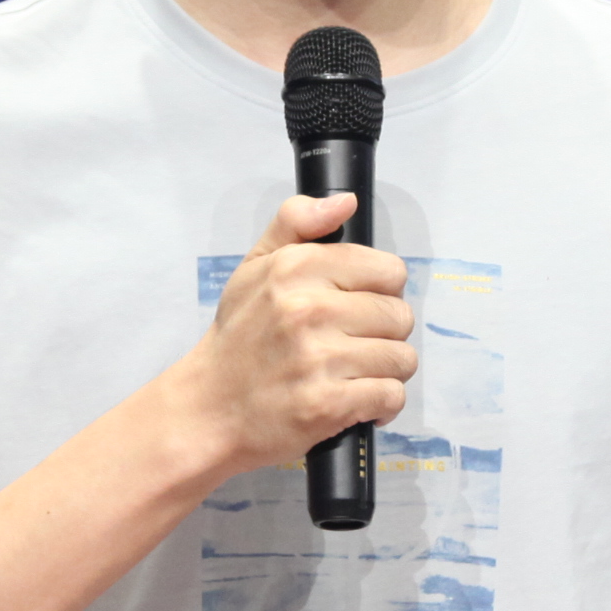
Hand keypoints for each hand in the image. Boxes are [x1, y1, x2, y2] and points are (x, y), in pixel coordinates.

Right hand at [185, 193, 414, 472]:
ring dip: (386, 370)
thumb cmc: (239, 337)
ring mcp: (319, 359)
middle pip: (401, 316)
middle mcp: (309, 309)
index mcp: (295, 268)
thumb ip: (296, 223)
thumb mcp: (254, 267)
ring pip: (402, 358)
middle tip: (353, 345)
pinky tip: (358, 401)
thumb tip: (345, 202)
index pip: (389, 270)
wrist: (207, 408)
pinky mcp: (327, 405)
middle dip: (385, 333)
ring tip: (355, 373)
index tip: (357, 306)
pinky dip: (383, 404)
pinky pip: (391, 396)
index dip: (381, 290)